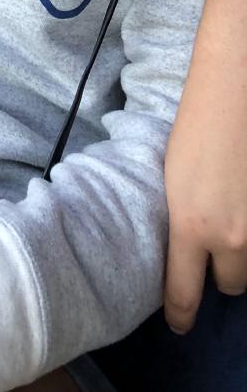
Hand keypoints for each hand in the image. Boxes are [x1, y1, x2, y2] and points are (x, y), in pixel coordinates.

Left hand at [164, 63, 246, 329]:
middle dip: (223, 269)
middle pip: (230, 284)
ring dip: (245, 248)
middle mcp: (232, 238)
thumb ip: (184, 218)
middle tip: (216, 243)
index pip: (184, 291)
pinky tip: (244, 200)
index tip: (178, 323)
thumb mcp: (174, 177)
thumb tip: (185, 242)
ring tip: (233, 210)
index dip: (180, 314)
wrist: (235, 92)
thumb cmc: (198, 124)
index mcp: (191, 226)